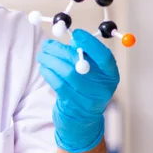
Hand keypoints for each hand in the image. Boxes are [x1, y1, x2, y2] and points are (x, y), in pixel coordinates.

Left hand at [37, 29, 119, 152]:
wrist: (81, 119)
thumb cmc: (85, 89)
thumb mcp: (91, 73)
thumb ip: (85, 56)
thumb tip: (73, 39)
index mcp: (110, 76)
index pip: (104, 57)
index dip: (90, 44)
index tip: (75, 33)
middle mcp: (102, 88)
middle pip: (80, 64)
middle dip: (61, 51)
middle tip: (47, 44)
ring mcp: (88, 99)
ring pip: (67, 73)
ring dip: (50, 60)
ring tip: (42, 54)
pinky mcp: (72, 105)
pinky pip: (58, 84)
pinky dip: (48, 73)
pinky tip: (44, 67)